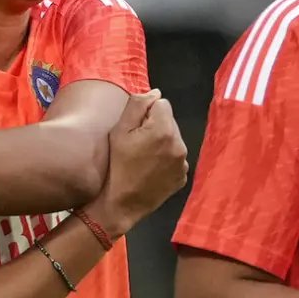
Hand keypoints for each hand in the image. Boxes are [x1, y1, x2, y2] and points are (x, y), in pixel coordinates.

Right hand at [82, 89, 188, 236]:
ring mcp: (183, 162)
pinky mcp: (182, 176)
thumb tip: (156, 93)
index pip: (162, 103)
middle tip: (137, 143)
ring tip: (144, 156)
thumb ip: (137, 105)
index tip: (135, 129)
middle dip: (156, 126)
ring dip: (162, 141)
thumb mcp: (119, 131)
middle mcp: (180, 144)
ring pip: (174, 138)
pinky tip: (151, 168)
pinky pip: (176, 157)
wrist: (120, 205)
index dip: (146, 113)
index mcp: (164, 130)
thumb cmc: (115, 166)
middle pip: (169, 120)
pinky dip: (166, 158)